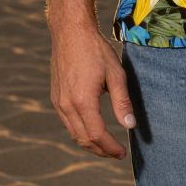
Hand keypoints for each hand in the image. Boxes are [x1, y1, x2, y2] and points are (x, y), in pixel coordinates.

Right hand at [49, 18, 136, 157]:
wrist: (70, 32)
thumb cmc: (95, 50)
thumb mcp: (115, 73)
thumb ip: (122, 101)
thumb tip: (130, 125)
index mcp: (83, 101)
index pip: (97, 135)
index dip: (110, 147)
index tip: (122, 153)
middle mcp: (67, 105)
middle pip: (83, 139)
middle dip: (101, 150)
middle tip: (116, 153)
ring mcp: (59, 102)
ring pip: (74, 133)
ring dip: (90, 143)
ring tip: (106, 145)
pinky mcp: (56, 97)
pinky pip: (67, 122)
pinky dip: (80, 131)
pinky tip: (91, 127)